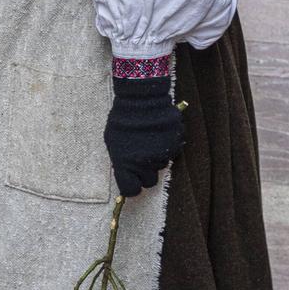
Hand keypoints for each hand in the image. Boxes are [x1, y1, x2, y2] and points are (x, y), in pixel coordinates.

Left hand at [103, 75, 184, 197]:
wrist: (141, 100)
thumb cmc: (122, 120)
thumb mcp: (113, 142)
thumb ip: (120, 160)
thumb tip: (126, 173)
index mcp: (125, 163)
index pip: (131, 190)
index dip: (131, 187)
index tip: (131, 182)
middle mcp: (145, 163)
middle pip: (149, 182)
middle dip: (144, 174)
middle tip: (139, 160)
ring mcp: (162, 155)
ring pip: (160, 166)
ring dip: (154, 159)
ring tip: (148, 140)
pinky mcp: (175, 146)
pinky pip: (171, 154)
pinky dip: (165, 148)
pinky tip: (158, 134)